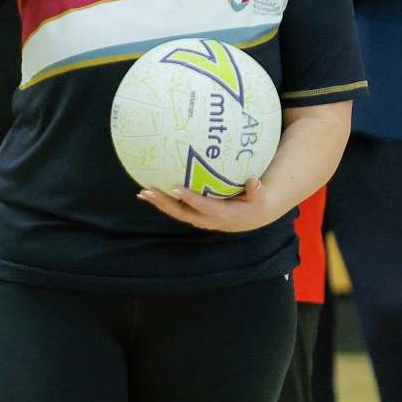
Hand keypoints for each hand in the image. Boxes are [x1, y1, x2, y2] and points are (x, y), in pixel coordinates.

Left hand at [139, 176, 282, 231]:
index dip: (190, 198)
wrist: (249, 218)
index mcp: (221, 215)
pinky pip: (174, 209)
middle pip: (181, 212)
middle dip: (164, 202)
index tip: (177, 187)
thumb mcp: (259, 198)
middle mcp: (205, 219)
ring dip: (158, 203)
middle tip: (149, 191)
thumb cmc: (254, 203)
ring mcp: (197, 218)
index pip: (202, 206)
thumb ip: (256, 191)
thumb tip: (254, 181)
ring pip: (174, 212)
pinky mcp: (192, 215)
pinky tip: (147, 193)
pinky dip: (161, 202)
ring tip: (142, 192)